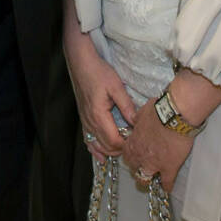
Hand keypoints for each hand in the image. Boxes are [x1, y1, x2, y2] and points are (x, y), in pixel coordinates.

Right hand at [61, 0, 135, 162]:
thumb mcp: (116, 87)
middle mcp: (90, 122)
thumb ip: (127, 106)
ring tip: (123, 151)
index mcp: (98, 115)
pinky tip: (101, 157)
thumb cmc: (99, 72)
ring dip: (110, 150)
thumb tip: (137, 123)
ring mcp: (85, 122)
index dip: (127, 145)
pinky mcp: (83, 119)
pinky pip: (88, 140)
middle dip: (121, 149)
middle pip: (106, 146)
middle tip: (135, 146)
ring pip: (97, 145)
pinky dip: (95, 150)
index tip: (139, 142)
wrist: (81, 63)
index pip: (114, 141)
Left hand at [120, 104, 192, 192]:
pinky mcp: (169, 168)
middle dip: (137, 168)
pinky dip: (167, 186)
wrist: (175, 115)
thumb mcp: (142, 112)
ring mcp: (154, 164)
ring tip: (152, 180)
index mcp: (134, 141)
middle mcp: (140, 155)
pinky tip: (168, 188)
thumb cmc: (159, 110)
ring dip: (147, 179)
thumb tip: (133, 120)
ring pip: (144, 178)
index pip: (127, 154)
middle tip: (143, 167)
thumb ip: (136, 119)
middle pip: (133, 168)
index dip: (131, 155)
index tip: (136, 156)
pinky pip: (166, 182)